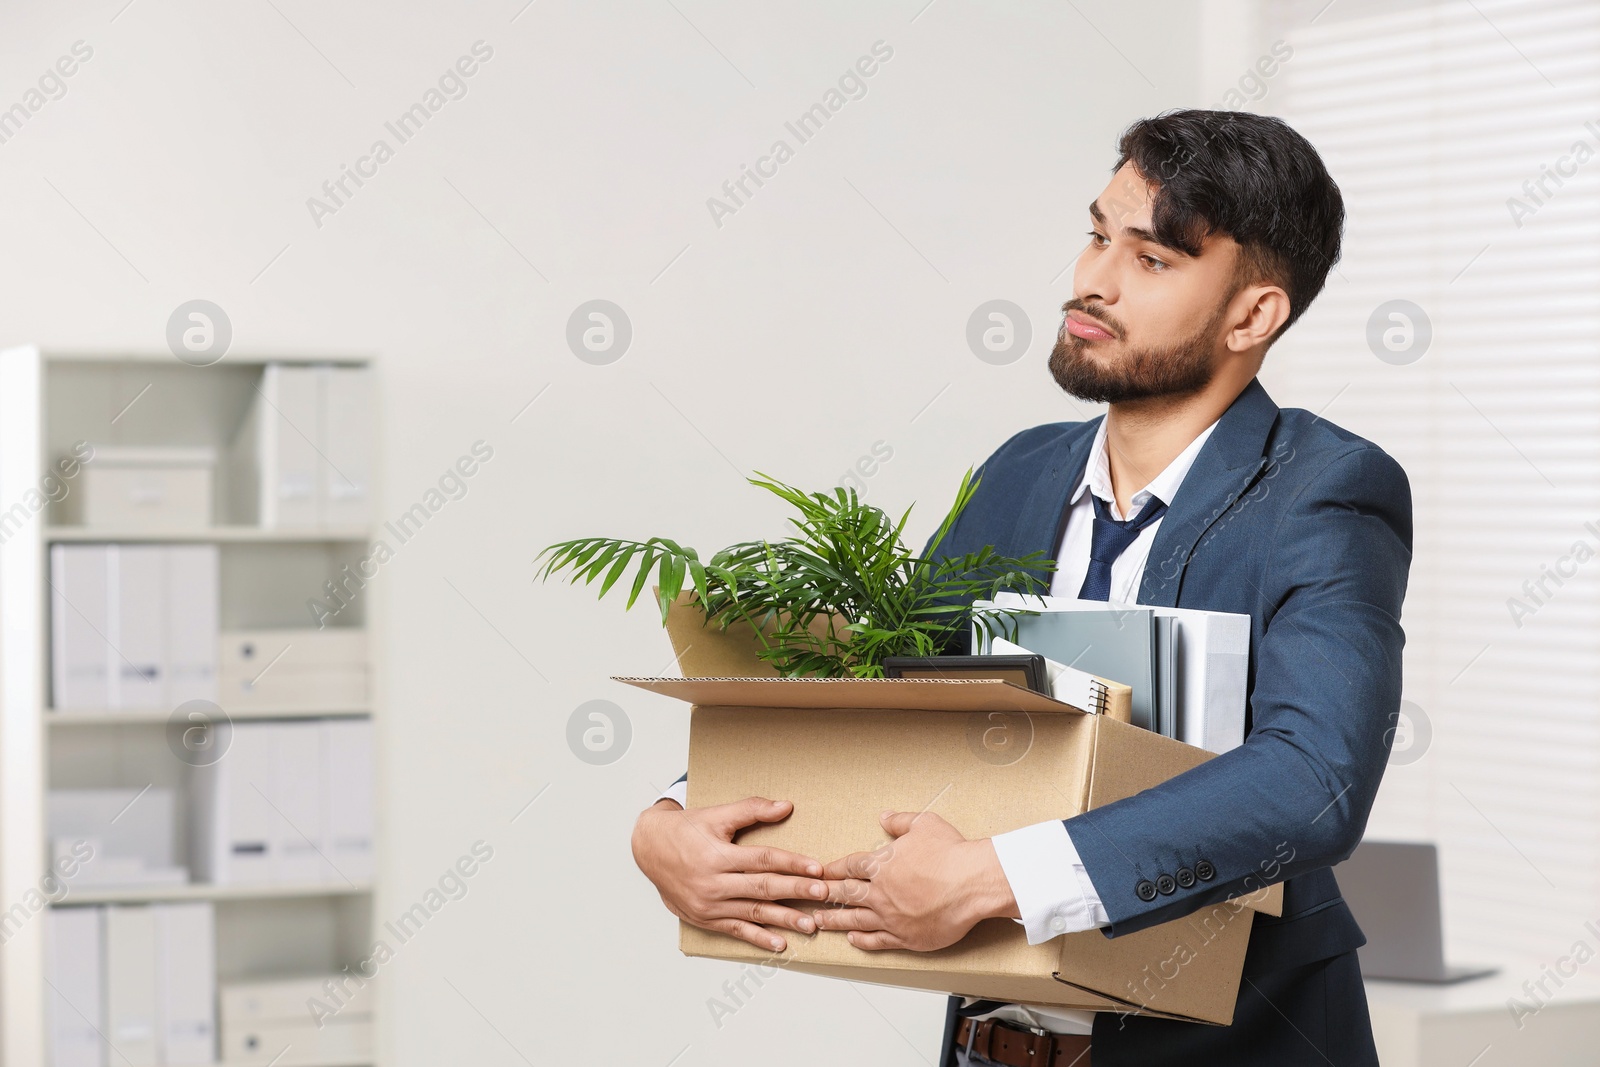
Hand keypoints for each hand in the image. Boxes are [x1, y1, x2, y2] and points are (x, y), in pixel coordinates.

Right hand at [632, 796, 827, 952]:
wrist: (649, 850)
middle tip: (823, 895)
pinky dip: (758, 939)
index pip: (762, 860)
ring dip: (784, 920)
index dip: (791, 863)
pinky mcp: (705, 919)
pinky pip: (735, 931)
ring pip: (753, 913)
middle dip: (796, 892)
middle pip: (762, 888)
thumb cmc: (685, 830)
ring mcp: (709, 905)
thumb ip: (751, 810)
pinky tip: (780, 943)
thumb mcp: (715, 815)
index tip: (817, 869)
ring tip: (810, 925)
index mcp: (717, 855)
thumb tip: (786, 806)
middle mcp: (713, 883)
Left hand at [813, 810, 1017, 951]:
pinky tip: (851, 940)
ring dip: (833, 921)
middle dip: (822, 895)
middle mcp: (880, 892)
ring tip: (816, 922)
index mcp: (881, 864)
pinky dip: (861, 940)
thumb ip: (900, 821)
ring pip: (853, 920)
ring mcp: (890, 917)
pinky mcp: (905, 937)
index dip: (832, 869)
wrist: (973, 883)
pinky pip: (877, 941)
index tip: (819, 872)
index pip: (849, 867)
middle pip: (843, 894)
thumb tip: (885, 816)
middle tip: (806, 898)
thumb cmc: (952, 852)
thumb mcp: (925, 824)